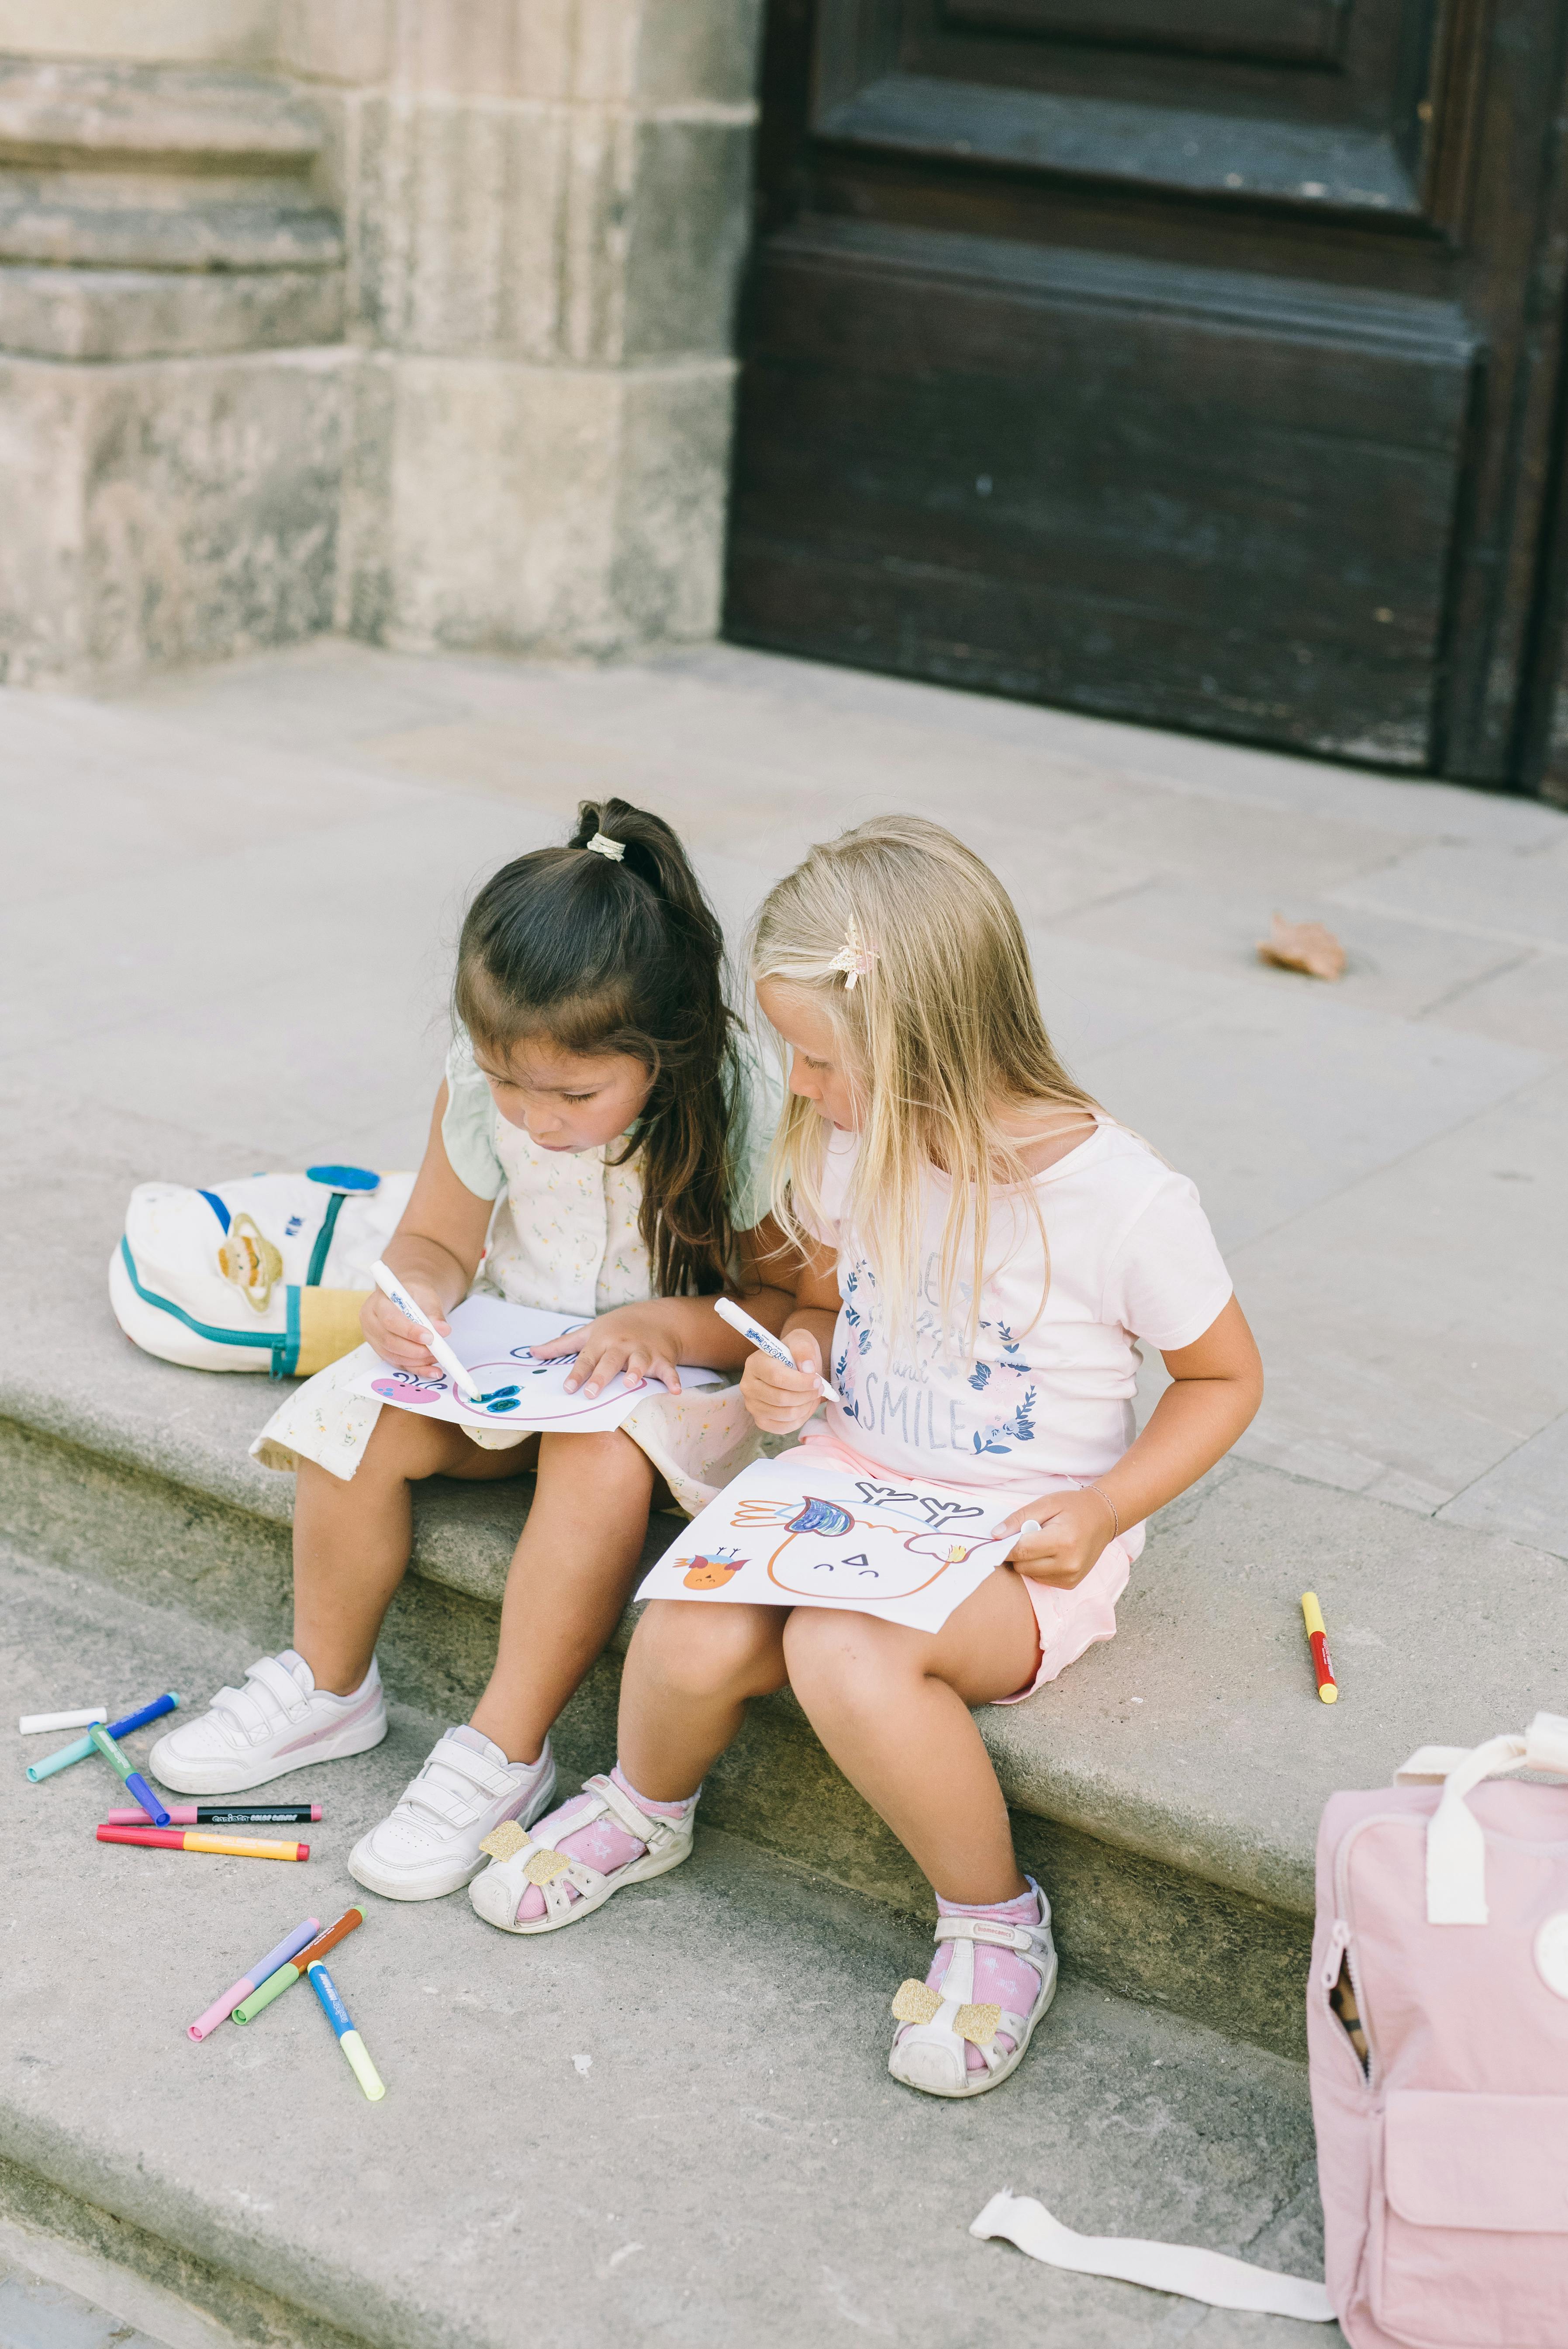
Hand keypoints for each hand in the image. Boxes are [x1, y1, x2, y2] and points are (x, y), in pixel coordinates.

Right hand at [361, 1281, 451, 1377]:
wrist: (408, 1298)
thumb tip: (443, 1330)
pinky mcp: (381, 1351)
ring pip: (392, 1355)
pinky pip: (398, 1363)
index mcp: (377, 1303)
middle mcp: (370, 1322)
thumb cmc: (414, 1294)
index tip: (430, 1337)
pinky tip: (432, 1370)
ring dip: (416, 1360)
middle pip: (388, 1341)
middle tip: (435, 1350)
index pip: (390, 1320)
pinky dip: (416, 1368)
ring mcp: (373, 1339)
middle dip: (414, 1350)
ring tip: (436, 1357)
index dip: (410, 1331)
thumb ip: (433, 1313)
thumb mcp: (426, 1296)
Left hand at [528, 1302, 682, 1397]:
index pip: (586, 1359)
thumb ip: (561, 1345)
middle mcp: (621, 1346)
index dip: (577, 1373)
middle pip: (609, 1362)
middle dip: (601, 1377)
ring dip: (636, 1373)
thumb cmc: (617, 1327)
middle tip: (591, 1393)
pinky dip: (673, 1380)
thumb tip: (532, 1352)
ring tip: (630, 1383)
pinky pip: (669, 1371)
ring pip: (639, 1363)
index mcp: (602, 1341)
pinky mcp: (662, 1359)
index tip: (568, 1388)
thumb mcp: (589, 1332)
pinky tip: (675, 1391)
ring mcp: (643, 1352)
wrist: (657, 1317)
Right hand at [741, 1328, 824, 1433]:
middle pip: (781, 1399)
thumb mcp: (801, 1340)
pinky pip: (785, 1427)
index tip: (817, 1380)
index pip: (777, 1377)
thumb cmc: (795, 1353)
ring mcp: (752, 1406)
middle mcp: (748, 1386)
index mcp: (754, 1364)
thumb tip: (807, 1368)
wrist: (792, 1366)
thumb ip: (804, 1349)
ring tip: (813, 1395)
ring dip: (806, 1406)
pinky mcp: (761, 1421)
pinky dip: (801, 1418)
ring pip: (786, 1414)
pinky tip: (805, 1406)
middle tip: (819, 1388)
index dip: (801, 1382)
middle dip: (807, 1395)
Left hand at [992, 1489, 1116, 1589]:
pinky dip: (1039, 1567)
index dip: (1004, 1545)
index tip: (997, 1538)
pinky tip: (1050, 1553)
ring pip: (1029, 1574)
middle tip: (1029, 1534)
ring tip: (1043, 1543)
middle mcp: (1068, 1564)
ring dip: (1028, 1560)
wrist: (1103, 1519)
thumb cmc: (1073, 1507)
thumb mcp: (1046, 1503)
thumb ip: (1019, 1518)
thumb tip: (994, 1535)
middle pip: (1022, 1565)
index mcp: (1062, 1541)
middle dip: (1018, 1551)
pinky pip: (1040, 1579)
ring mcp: (1070, 1577)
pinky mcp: (1070, 1584)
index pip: (1021, 1550)